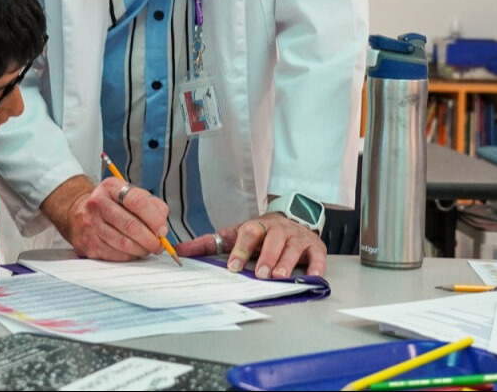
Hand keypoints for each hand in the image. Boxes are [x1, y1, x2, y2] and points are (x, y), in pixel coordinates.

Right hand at [41, 175, 172, 261]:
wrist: (78, 213)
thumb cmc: (112, 205)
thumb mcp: (131, 195)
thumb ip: (152, 206)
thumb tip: (162, 228)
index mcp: (111, 187)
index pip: (137, 201)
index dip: (154, 218)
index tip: (163, 231)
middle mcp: (97, 203)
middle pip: (130, 225)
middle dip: (150, 239)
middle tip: (159, 245)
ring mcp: (90, 224)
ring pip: (123, 243)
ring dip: (141, 250)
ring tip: (147, 249)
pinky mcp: (88, 244)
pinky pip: (115, 255)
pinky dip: (129, 256)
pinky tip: (133, 252)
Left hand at [176, 213, 326, 278]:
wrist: (292, 220)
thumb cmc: (261, 234)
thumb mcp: (234, 235)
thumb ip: (208, 243)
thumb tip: (179, 250)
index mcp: (257, 226)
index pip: (248, 234)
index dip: (241, 249)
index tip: (233, 266)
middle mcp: (279, 229)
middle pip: (273, 239)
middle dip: (266, 256)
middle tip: (260, 274)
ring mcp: (297, 237)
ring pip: (293, 248)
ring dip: (286, 262)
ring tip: (279, 276)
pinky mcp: (314, 246)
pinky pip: (317, 256)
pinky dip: (316, 266)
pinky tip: (313, 277)